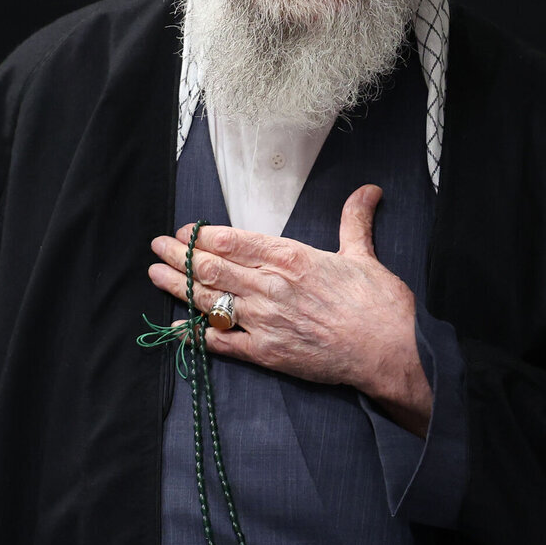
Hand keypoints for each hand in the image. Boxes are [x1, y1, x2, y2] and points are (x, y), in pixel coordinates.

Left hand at [148, 184, 431, 436]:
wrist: (390, 353)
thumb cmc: (380, 305)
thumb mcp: (363, 255)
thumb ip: (354, 221)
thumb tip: (368, 191)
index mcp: (291, 257)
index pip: (233, 240)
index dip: (202, 235)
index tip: (185, 231)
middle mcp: (270, 285)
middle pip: (212, 267)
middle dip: (179, 256)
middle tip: (156, 246)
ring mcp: (264, 320)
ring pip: (209, 300)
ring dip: (178, 286)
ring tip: (154, 274)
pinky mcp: (266, 353)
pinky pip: (220, 342)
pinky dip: (194, 334)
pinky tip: (176, 327)